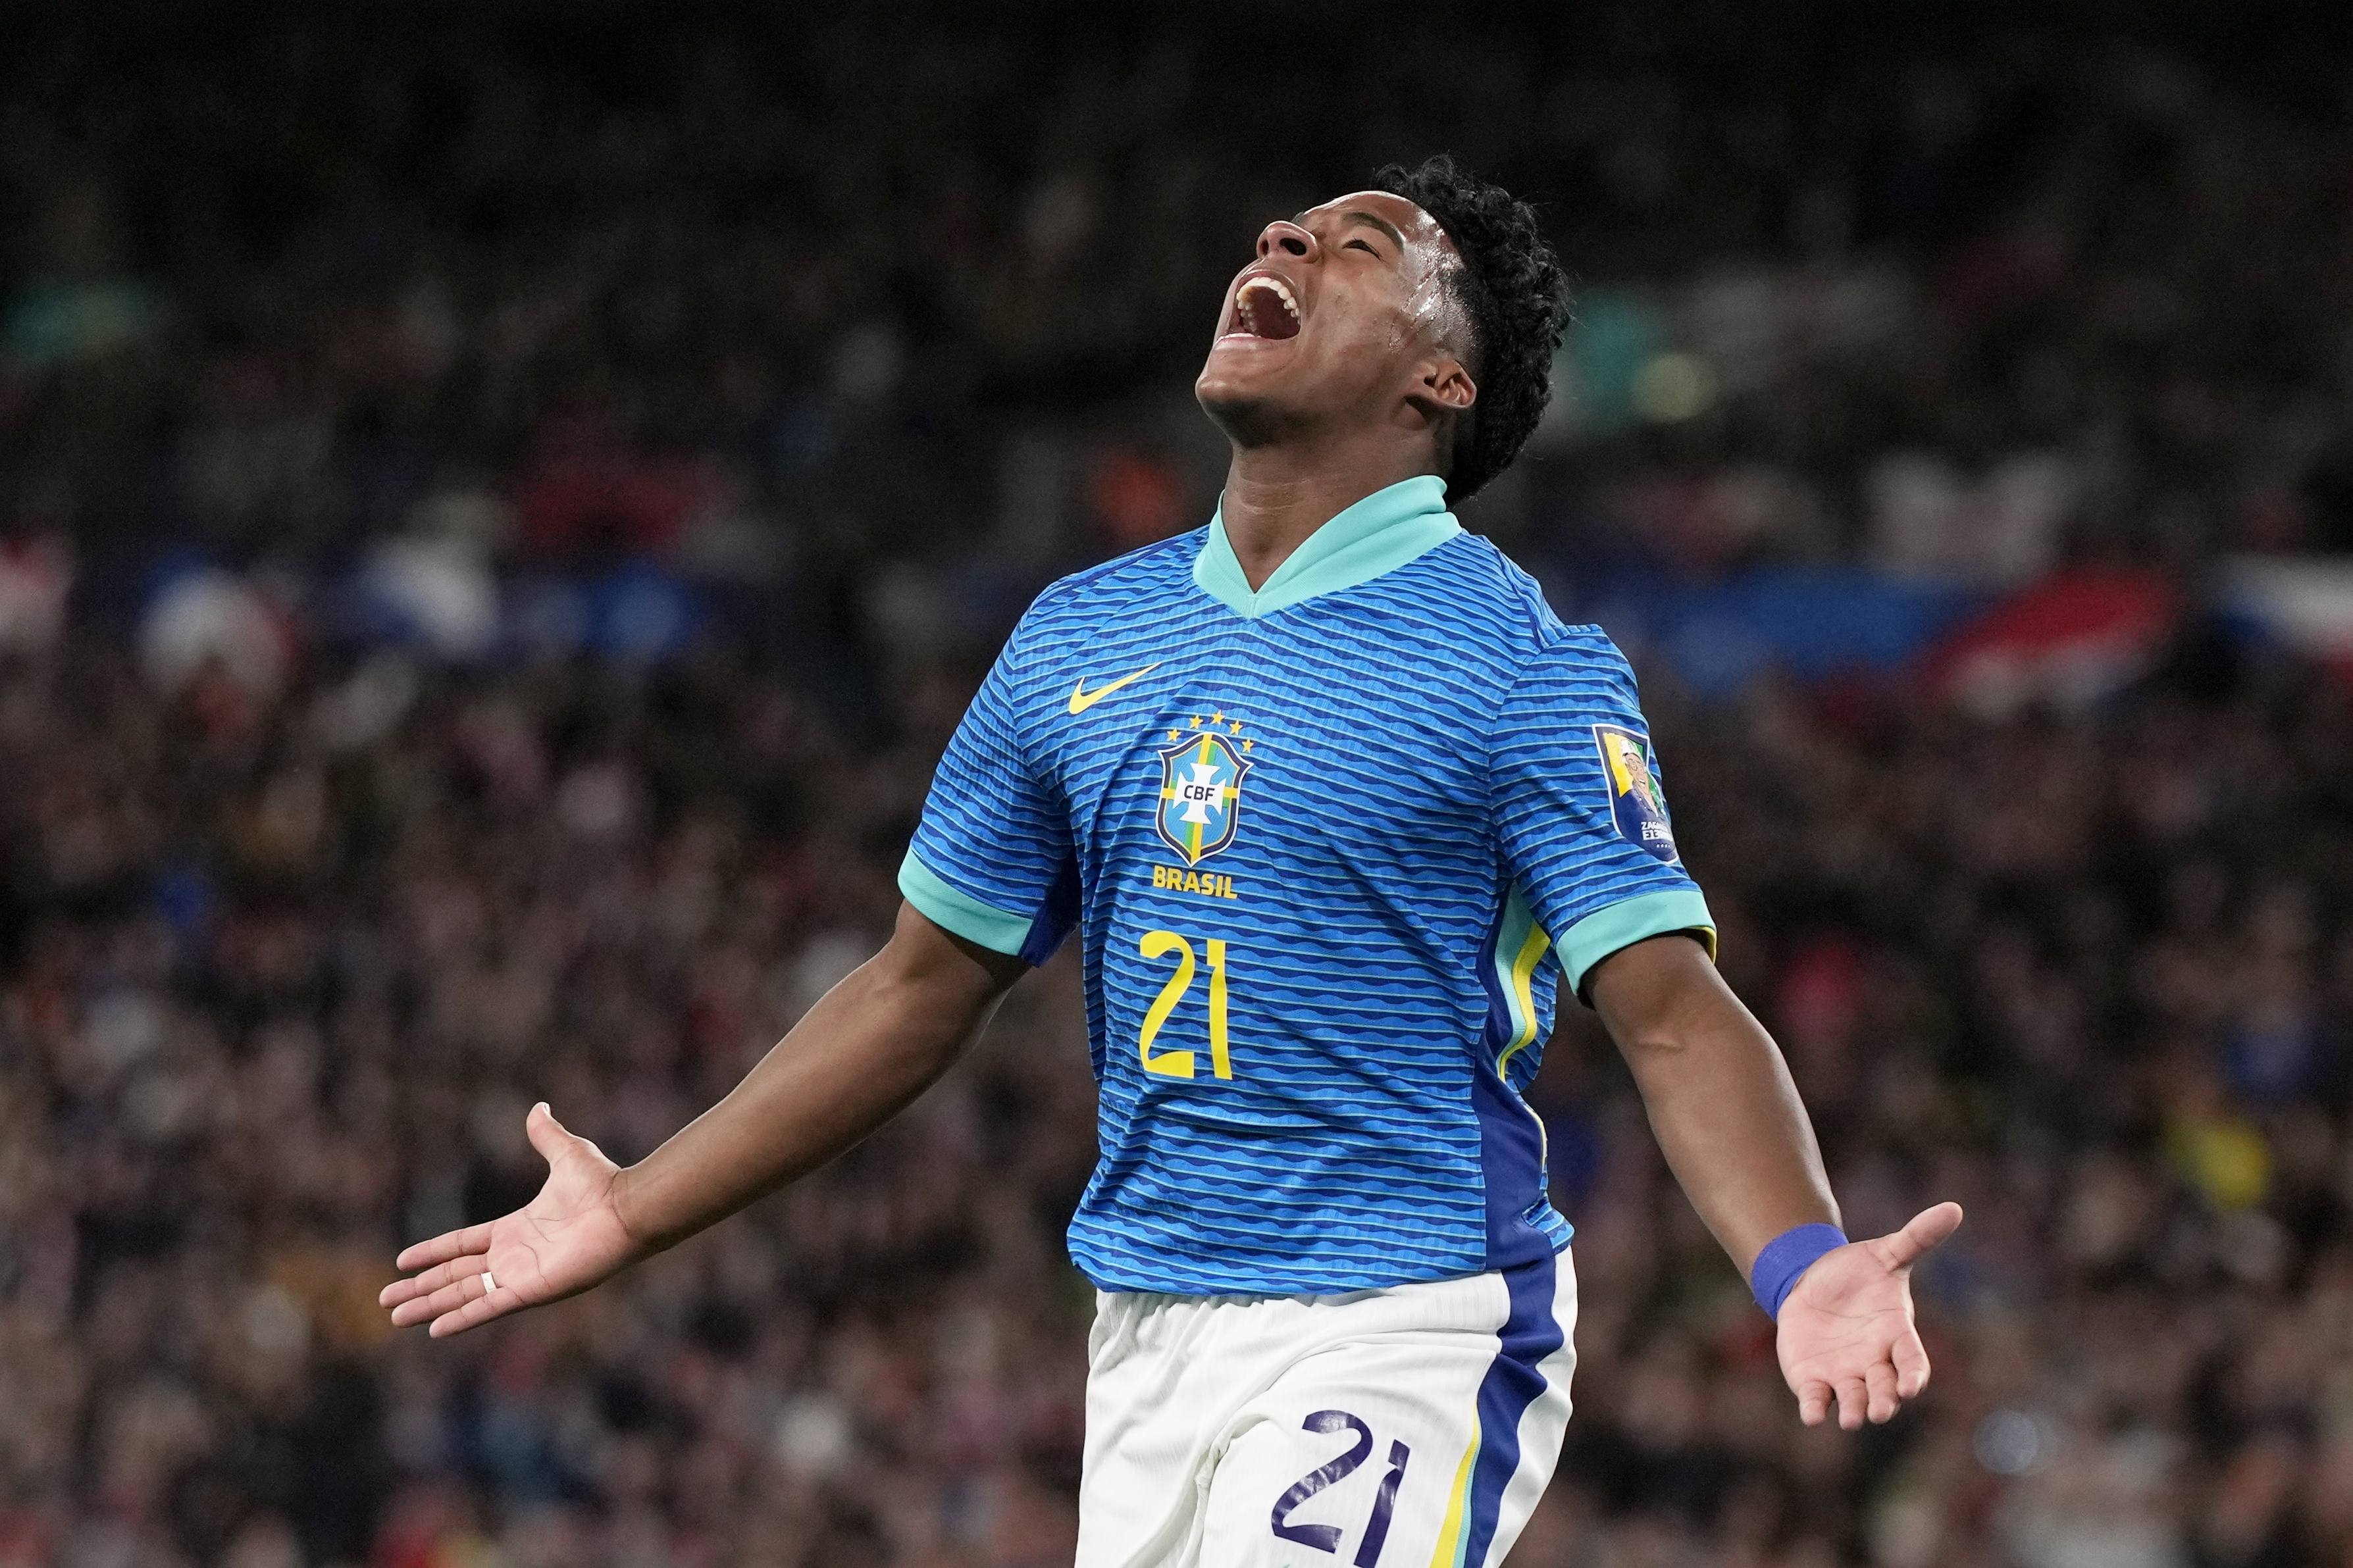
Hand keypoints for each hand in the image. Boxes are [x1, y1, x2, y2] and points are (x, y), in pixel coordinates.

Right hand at [380, 1102, 646, 1337]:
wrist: (626, 1209)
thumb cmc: (602, 1185)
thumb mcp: (567, 1154)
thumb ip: (547, 1136)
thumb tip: (539, 1108)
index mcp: (515, 1229)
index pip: (462, 1244)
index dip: (433, 1252)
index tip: (403, 1262)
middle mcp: (512, 1256)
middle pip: (455, 1275)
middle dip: (421, 1287)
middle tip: (386, 1299)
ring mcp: (519, 1276)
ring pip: (462, 1294)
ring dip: (429, 1305)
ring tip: (396, 1316)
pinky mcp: (530, 1291)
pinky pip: (487, 1307)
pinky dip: (461, 1318)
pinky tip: (434, 1329)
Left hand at [1776, 1202, 1962, 1429]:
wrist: (1812, 1281)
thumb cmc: (1858, 1272)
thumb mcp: (1886, 1253)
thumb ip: (1917, 1237)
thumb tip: (1953, 1207)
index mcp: (1895, 1335)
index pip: (1912, 1360)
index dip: (1914, 1375)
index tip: (1912, 1386)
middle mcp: (1874, 1362)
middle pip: (1885, 1388)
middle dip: (1885, 1400)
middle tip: (1882, 1409)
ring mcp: (1844, 1374)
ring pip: (1853, 1400)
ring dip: (1854, 1410)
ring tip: (1854, 1419)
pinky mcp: (1814, 1378)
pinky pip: (1816, 1399)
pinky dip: (1815, 1409)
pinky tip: (1813, 1416)